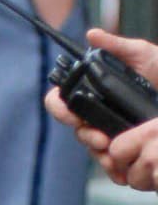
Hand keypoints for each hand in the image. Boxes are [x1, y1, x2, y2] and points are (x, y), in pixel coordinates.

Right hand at [45, 22, 157, 183]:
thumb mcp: (143, 54)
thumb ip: (116, 45)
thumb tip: (91, 35)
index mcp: (97, 92)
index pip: (64, 101)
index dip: (60, 108)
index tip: (73, 115)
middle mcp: (101, 114)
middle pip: (76, 130)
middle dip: (84, 134)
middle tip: (99, 137)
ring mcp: (113, 134)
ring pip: (92, 150)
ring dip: (98, 152)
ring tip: (112, 149)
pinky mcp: (128, 153)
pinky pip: (112, 167)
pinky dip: (114, 169)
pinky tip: (122, 167)